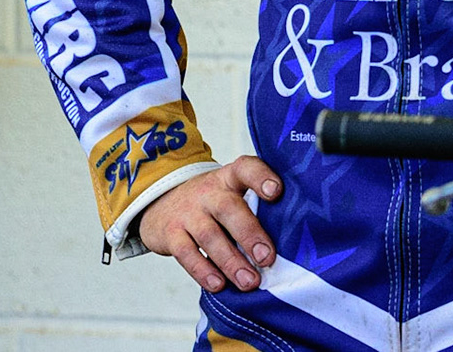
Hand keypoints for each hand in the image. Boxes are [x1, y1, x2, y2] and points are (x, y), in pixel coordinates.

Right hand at [137, 156, 282, 292]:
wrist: (161, 204)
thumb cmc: (210, 205)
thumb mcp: (228, 196)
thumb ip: (253, 211)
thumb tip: (291, 246)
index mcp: (228, 180)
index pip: (245, 169)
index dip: (260, 177)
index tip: (276, 191)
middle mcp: (208, 193)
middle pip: (228, 208)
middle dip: (249, 234)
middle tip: (266, 258)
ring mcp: (188, 213)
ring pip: (209, 235)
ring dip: (231, 261)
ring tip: (249, 282)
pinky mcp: (171, 234)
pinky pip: (186, 253)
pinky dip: (202, 270)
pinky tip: (218, 284)